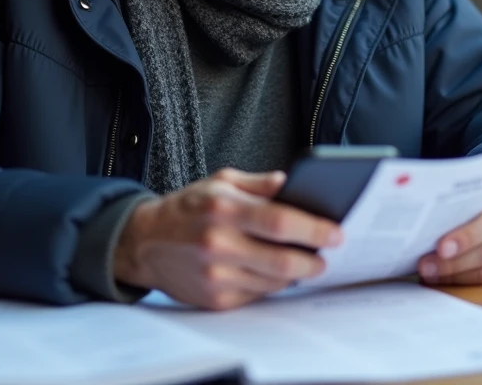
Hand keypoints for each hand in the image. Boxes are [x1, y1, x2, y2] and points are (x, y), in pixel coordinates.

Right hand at [113, 168, 343, 309]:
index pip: (280, 222)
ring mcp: (216, 276)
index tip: (337, 233)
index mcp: (223, 209)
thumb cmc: (187, 208)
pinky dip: (272, 285)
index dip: (315, 230)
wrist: (145, 242)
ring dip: (295, 274)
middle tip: (326, 255)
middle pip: (283, 261)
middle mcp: (218, 244)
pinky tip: (272, 272)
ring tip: (301, 261)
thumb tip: (292, 183)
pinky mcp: (215, 299)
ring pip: (275, 282)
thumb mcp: (220, 182)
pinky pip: (259, 295)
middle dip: (314, 260)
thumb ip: (259, 184)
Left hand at [418, 178, 481, 285]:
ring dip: (457, 274)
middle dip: (455, 262)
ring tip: (430, 272)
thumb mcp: (476, 189)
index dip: (467, 237)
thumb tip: (424, 224)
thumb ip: (460, 202)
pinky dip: (468, 280)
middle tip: (426, 266)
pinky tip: (446, 277)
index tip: (440, 247)